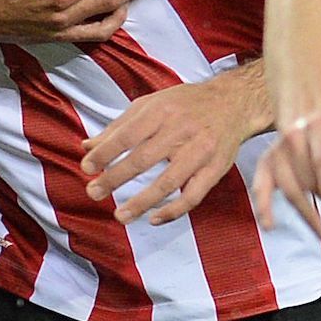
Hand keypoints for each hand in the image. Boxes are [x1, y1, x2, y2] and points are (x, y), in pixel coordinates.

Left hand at [82, 76, 265, 224]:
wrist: (233, 102)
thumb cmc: (186, 104)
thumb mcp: (151, 104)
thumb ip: (119, 126)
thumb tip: (87, 146)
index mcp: (161, 111)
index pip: (127, 135)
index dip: (104, 153)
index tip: (87, 168)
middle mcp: (181, 130)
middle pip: (143, 159)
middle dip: (115, 178)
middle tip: (94, 192)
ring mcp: (200, 151)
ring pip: (168, 182)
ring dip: (141, 202)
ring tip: (120, 215)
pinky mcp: (215, 169)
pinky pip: (193, 196)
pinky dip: (173, 211)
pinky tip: (153, 218)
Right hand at [251, 111, 320, 238]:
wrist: (313, 123)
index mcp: (320, 126)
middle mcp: (294, 134)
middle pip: (306, 178)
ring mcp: (277, 150)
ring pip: (289, 187)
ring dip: (306, 208)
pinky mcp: (265, 164)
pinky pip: (261, 188)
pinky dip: (263, 207)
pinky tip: (269, 224)